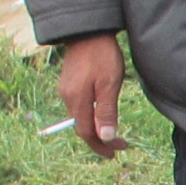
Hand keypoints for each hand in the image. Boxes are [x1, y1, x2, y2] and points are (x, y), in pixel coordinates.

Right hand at [55, 34, 130, 158]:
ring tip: (113, 135)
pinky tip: (102, 115)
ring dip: (96, 129)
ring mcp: (66, 89)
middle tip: (119, 147)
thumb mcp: (110, 84)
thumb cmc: (102, 56)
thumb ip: (107, 112)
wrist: (88, 31)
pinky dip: (91, 116)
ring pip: (80, 118)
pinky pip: (79, 107)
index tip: (115, 153)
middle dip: (100, 140)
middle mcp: (67, 97)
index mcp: (77, 100)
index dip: (100, 146)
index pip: (86, 133)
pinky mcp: (69, 83)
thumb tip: (105, 138)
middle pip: (82, 127)